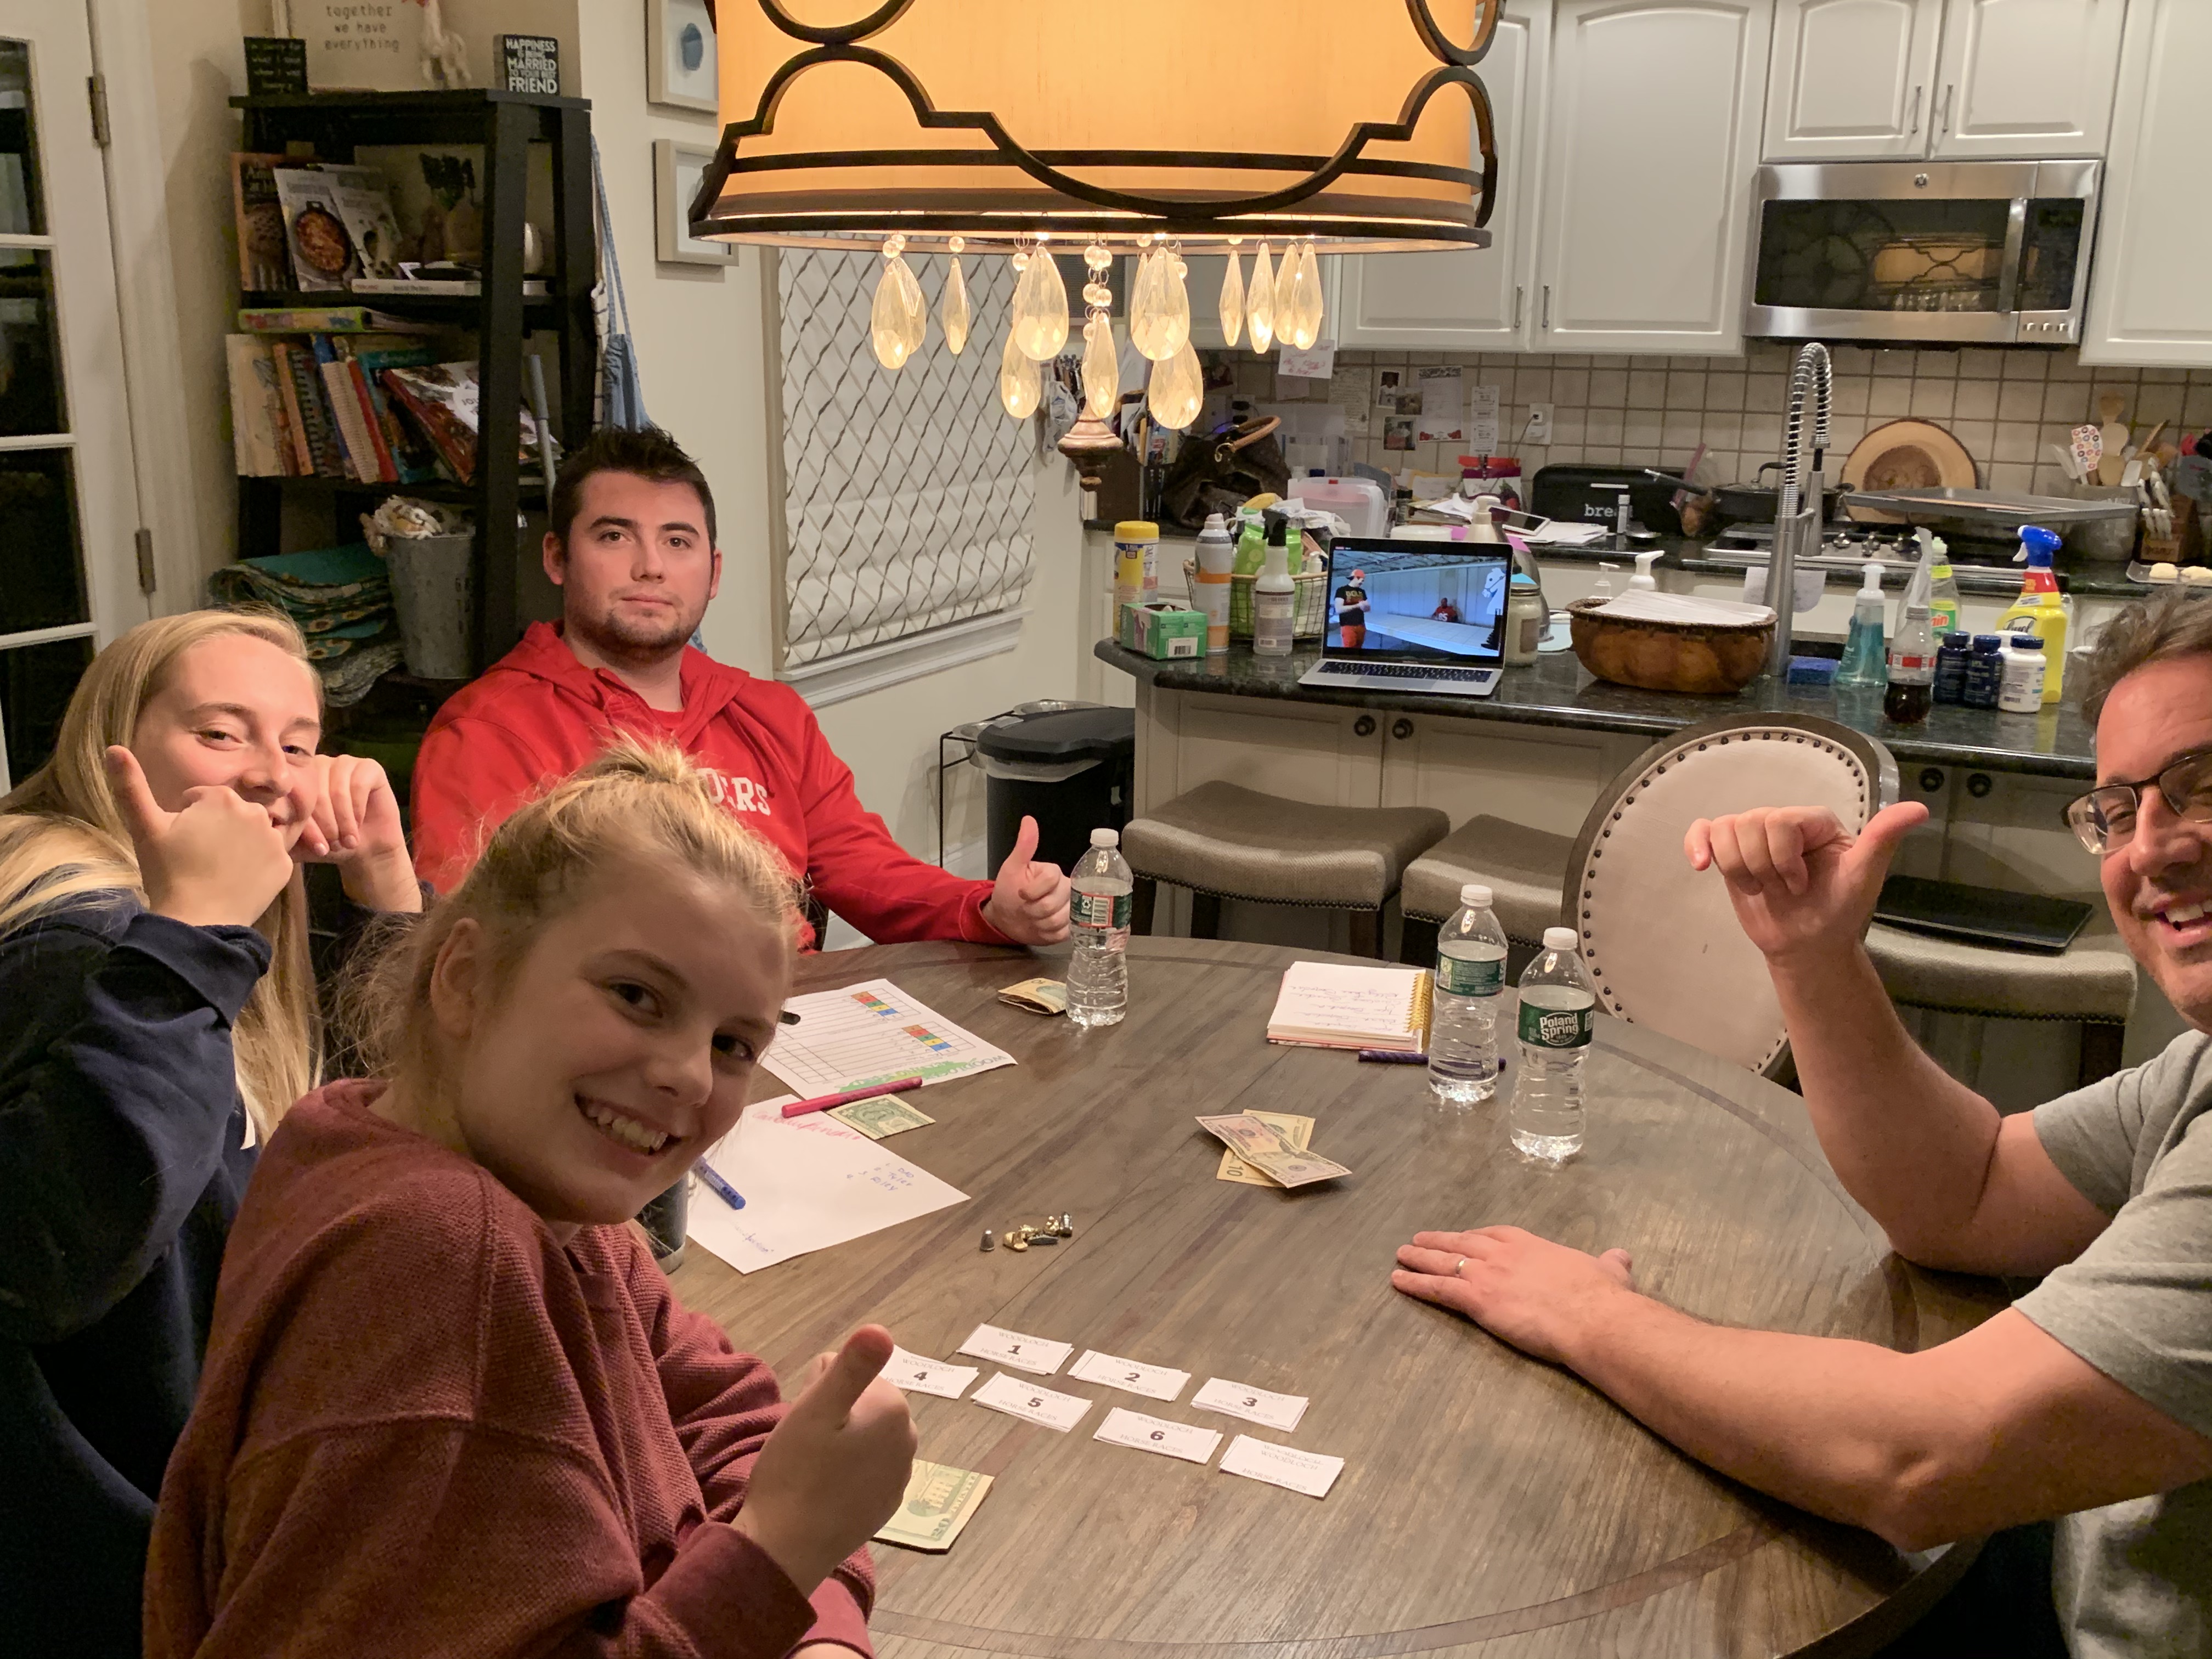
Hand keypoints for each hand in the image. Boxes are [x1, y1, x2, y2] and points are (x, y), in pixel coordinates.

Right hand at [106, 746, 295, 928]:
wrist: (198, 920)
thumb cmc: (168, 872)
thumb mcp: (145, 827)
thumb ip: (130, 786)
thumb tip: (113, 748)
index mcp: (223, 799)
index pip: (203, 799)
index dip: (188, 817)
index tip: (180, 840)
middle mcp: (257, 813)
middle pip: (231, 814)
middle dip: (216, 827)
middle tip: (196, 855)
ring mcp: (275, 840)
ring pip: (253, 833)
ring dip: (238, 843)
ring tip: (216, 867)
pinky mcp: (286, 866)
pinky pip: (270, 858)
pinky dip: (256, 865)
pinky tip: (236, 879)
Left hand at [292, 753, 421, 911]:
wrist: (368, 849)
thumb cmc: (331, 844)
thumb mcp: (300, 843)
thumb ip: (280, 833)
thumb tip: (261, 829)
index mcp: (296, 779)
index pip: (294, 796)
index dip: (305, 824)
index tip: (318, 848)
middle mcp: (318, 764)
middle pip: (315, 792)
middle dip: (325, 824)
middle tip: (334, 845)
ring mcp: (344, 763)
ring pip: (337, 790)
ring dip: (343, 820)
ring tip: (348, 840)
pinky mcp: (369, 767)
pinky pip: (358, 785)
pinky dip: (358, 810)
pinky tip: (359, 825)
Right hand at [734, 1325, 914, 1594]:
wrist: (786, 1550)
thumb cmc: (795, 1473)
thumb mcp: (815, 1409)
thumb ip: (850, 1367)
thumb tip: (880, 1329)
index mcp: (894, 1410)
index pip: (855, 1375)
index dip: (823, 1390)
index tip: (804, 1415)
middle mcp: (909, 1441)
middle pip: (864, 1406)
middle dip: (836, 1415)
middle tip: (804, 1442)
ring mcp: (900, 1477)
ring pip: (866, 1437)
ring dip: (842, 1443)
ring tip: (810, 1466)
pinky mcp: (887, 1506)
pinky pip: (868, 1469)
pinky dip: (848, 1472)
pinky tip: (822, 1489)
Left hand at [984, 816, 1070, 945]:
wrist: (1006, 917)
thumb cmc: (1009, 890)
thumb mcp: (1012, 867)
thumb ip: (1024, 846)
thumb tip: (1029, 819)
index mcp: (1053, 874)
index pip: (1052, 880)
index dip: (1034, 890)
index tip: (1021, 893)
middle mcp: (1066, 890)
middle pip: (1055, 903)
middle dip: (1034, 909)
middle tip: (1024, 907)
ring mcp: (1069, 910)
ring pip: (1059, 919)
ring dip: (1039, 922)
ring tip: (1031, 917)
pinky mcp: (1068, 928)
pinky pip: (1062, 933)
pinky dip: (1047, 933)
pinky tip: (1040, 928)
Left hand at [1392, 1226, 1634, 1366]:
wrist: (1591, 1316)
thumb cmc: (1601, 1297)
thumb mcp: (1609, 1271)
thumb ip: (1609, 1263)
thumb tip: (1620, 1256)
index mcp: (1531, 1245)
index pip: (1494, 1234)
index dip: (1475, 1236)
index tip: (1462, 1237)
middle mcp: (1503, 1253)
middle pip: (1462, 1243)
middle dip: (1439, 1241)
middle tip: (1418, 1240)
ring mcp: (1487, 1274)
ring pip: (1444, 1262)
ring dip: (1419, 1258)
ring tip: (1400, 1256)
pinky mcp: (1477, 1299)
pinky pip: (1438, 1288)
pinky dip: (1415, 1284)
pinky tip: (1398, 1281)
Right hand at [1682, 801, 1925, 964]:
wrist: (1808, 945)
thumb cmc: (1838, 912)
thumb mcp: (1863, 876)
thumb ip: (1882, 839)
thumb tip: (1920, 809)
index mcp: (1813, 820)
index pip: (1779, 820)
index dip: (1782, 858)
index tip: (1801, 885)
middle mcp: (1783, 821)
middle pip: (1748, 823)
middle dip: (1762, 867)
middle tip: (1784, 891)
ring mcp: (1753, 837)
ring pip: (1724, 830)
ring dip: (1739, 870)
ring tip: (1762, 889)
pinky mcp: (1729, 853)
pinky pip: (1702, 833)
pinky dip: (1696, 845)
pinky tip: (1700, 866)